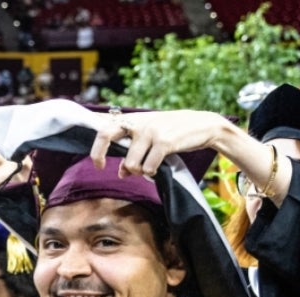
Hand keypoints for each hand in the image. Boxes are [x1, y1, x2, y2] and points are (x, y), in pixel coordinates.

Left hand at [89, 109, 234, 178]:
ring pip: (131, 163)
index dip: (96, 148)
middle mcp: (138, 123)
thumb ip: (133, 152)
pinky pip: (148, 168)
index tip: (98, 165)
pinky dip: (152, 173)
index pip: (105, 130)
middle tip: (108, 168)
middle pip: (107, 136)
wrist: (203, 125)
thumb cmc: (174, 132)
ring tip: (149, 168)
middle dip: (100, 155)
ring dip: (139, 172)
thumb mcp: (151, 138)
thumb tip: (121, 173)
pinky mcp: (164, 142)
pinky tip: (157, 169)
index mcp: (133, 120)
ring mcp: (150, 131)